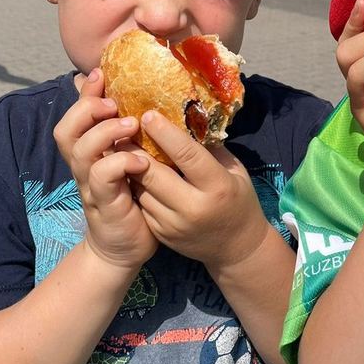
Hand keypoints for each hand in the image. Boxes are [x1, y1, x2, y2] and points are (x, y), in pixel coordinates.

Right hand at [53, 69, 157, 272]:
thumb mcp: (129, 162)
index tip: (101, 74)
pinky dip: (119, 163)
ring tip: (131, 125)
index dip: (83, 93)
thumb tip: (142, 106)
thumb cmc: (132, 200)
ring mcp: (91, 186)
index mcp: (89, 153)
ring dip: (104, 132)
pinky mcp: (105, 204)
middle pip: (65, 130)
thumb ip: (127, 137)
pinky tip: (141, 161)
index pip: (74, 116)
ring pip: (80, 151)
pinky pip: (102, 178)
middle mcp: (84, 167)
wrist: (125, 248)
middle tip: (113, 102)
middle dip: (85, 109)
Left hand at [131, 111, 269, 269]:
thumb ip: (211, 148)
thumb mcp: (234, 171)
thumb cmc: (239, 200)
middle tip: (125, 129)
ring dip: (131, 168)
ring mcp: (175, 224)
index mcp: (217, 187)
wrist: (237, 248)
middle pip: (154, 173)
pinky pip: (142, 205)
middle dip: (136, 149)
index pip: (187, 155)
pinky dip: (137, 187)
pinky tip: (134, 173)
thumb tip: (187, 119)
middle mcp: (194, 207)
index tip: (148, 114)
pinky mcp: (162, 235)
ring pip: (142, 189)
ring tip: (124, 148)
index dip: (165, 133)